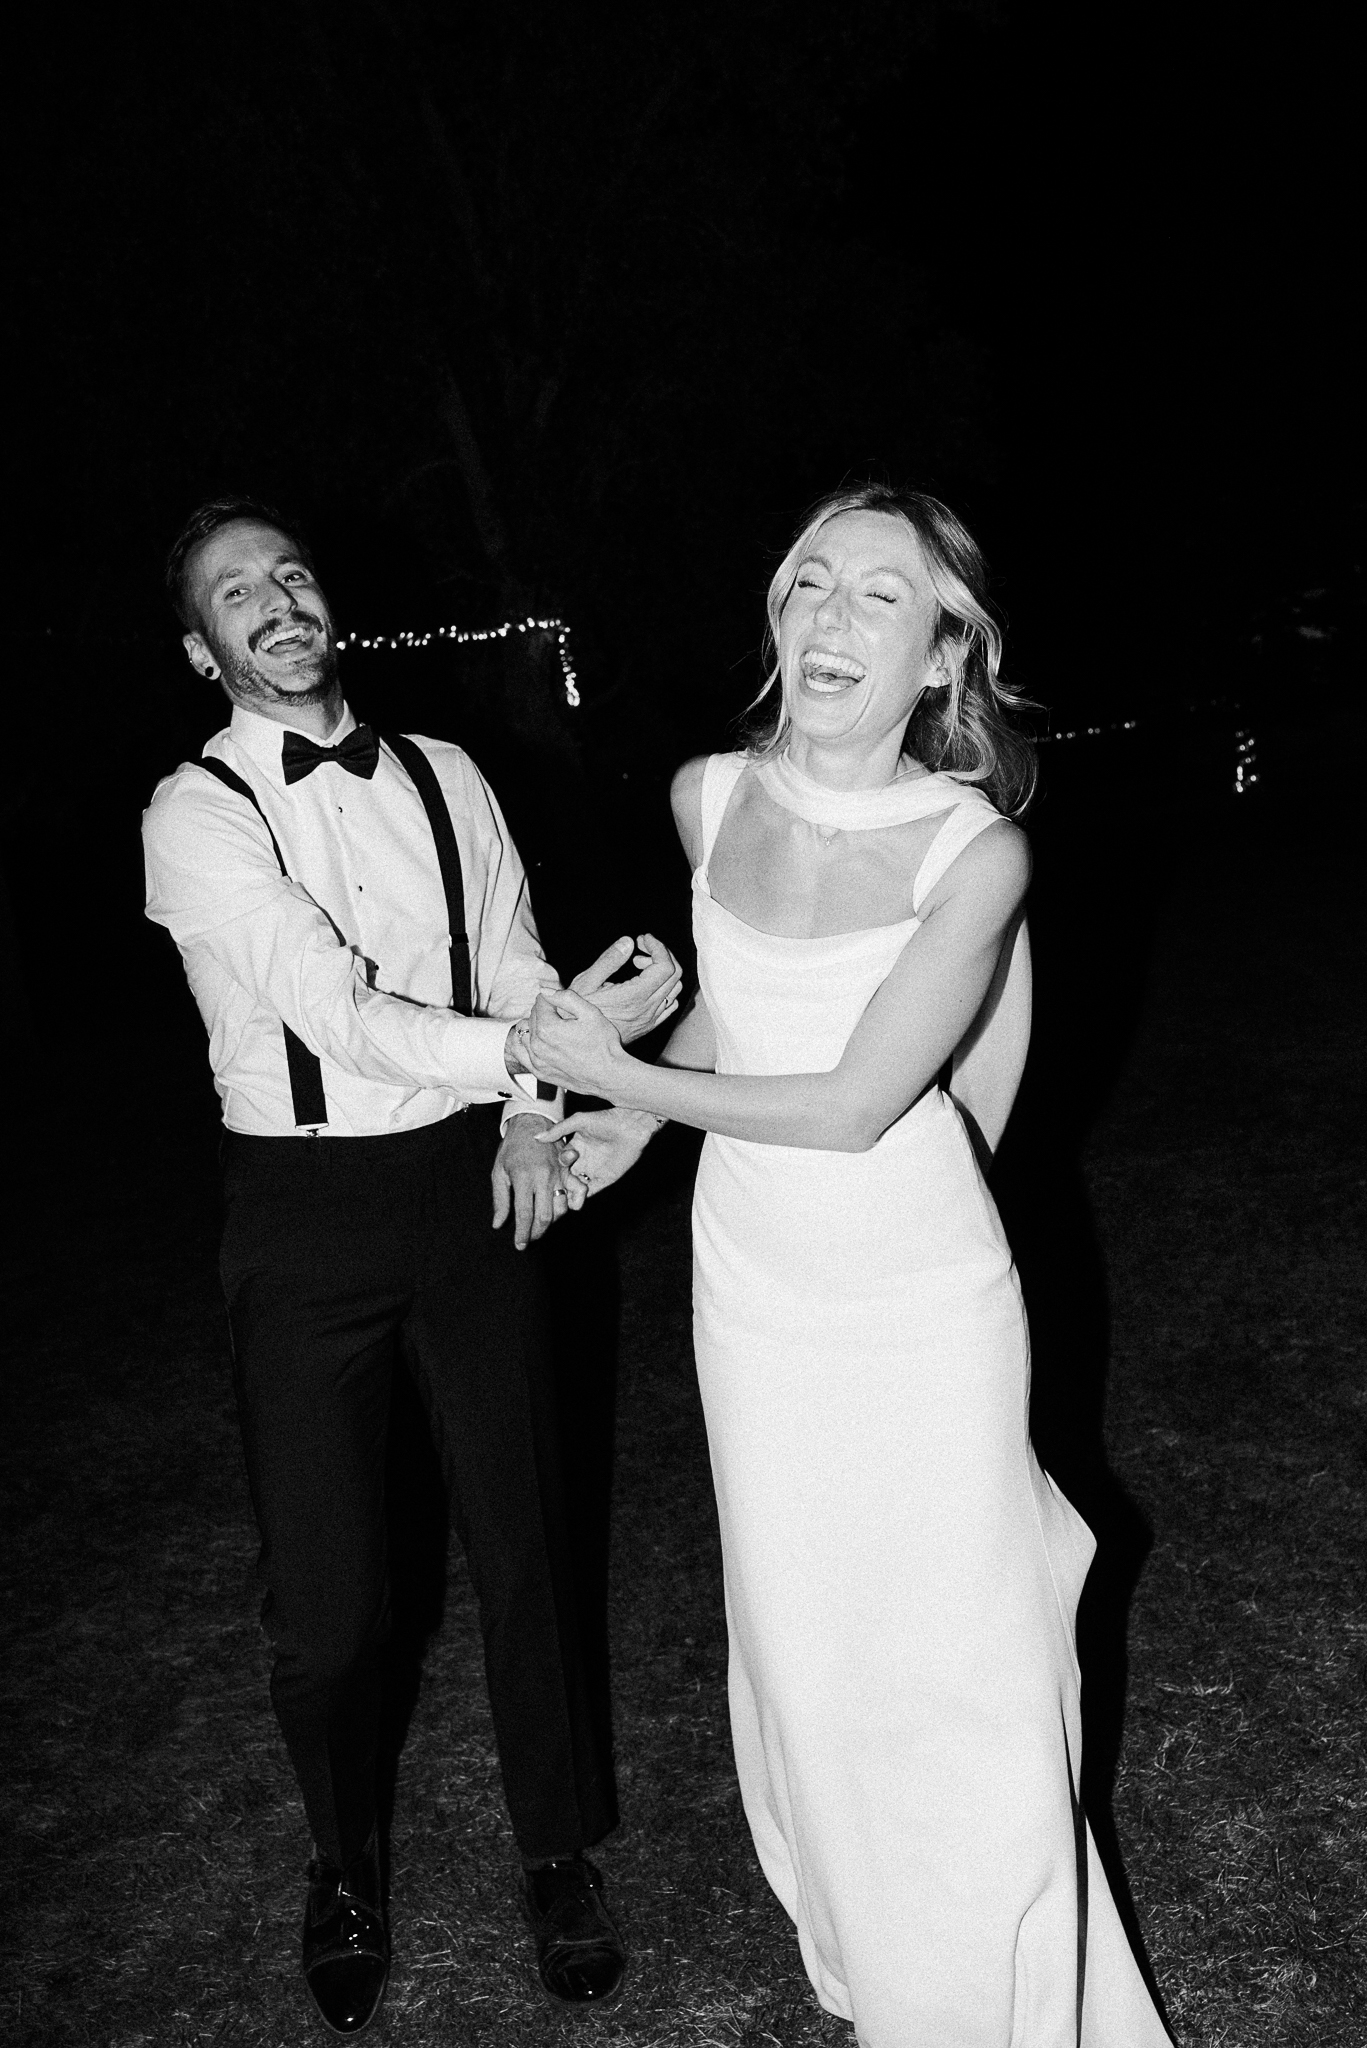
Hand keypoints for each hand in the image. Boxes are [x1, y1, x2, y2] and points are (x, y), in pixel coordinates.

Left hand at [491, 1114, 582, 1248]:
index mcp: (523, 1178)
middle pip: (545, 1216)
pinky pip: (577, 1192)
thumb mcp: (498, 1172)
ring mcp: (559, 1174)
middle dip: (537, 1233)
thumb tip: (498, 1224)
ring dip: (551, 1221)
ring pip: (561, 1208)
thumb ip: (499, 1200)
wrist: (531, 1123)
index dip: (522, 1233)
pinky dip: (573, 1205)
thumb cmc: (512, 1148)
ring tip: (540, 1223)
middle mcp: (543, 1177)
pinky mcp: (568, 1170)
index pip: (524, 1214)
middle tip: (530, 1238)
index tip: (520, 1245)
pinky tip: (562, 1210)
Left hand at [528, 987, 627, 1095]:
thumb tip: (545, 990)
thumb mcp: (590, 1012)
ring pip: (525, 1031)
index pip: (541, 1001)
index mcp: (547, 1028)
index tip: (567, 1004)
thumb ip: (566, 997)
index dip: (555, 998)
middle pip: (532, 1015)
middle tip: (565, 1017)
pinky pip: (520, 1051)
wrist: (609, 1075)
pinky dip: (526, 1042)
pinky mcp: (539, 1072)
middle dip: (546, 1011)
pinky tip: (538, 1040)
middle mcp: (537, 1045)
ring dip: (535, 1025)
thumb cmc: (603, 1044)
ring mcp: (537, 1061)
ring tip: (553, 1028)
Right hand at [538, 1106, 661, 1197]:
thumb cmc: (606, 1120)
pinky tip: (578, 1199)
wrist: (631, 1126)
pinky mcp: (604, 1180)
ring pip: (575, 1187)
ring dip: (569, 1193)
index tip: (567, 1160)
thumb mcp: (579, 1121)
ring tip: (566, 1197)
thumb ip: (558, 1130)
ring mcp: (591, 1171)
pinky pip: (590, 1191)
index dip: (558, 1165)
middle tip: (560, 1187)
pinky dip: (582, 1197)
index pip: (559, 1162)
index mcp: (572, 1148)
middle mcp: (580, 1161)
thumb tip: (537, 1137)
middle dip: (560, 1183)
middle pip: (564, 1177)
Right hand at [571, 933, 682, 1043]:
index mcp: (635, 996)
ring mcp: (651, 1019)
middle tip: (640, 948)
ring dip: (663, 971)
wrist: (578, 1044)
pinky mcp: (649, 1025)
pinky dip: (665, 987)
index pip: (665, 966)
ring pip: (675, 988)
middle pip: (675, 974)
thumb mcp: (586, 982)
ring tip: (640, 965)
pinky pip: (671, 1003)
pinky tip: (646, 983)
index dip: (658, 946)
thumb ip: (609, 960)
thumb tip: (629, 942)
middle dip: (661, 954)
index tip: (642, 939)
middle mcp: (648, 1009)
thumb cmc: (576, 1012)